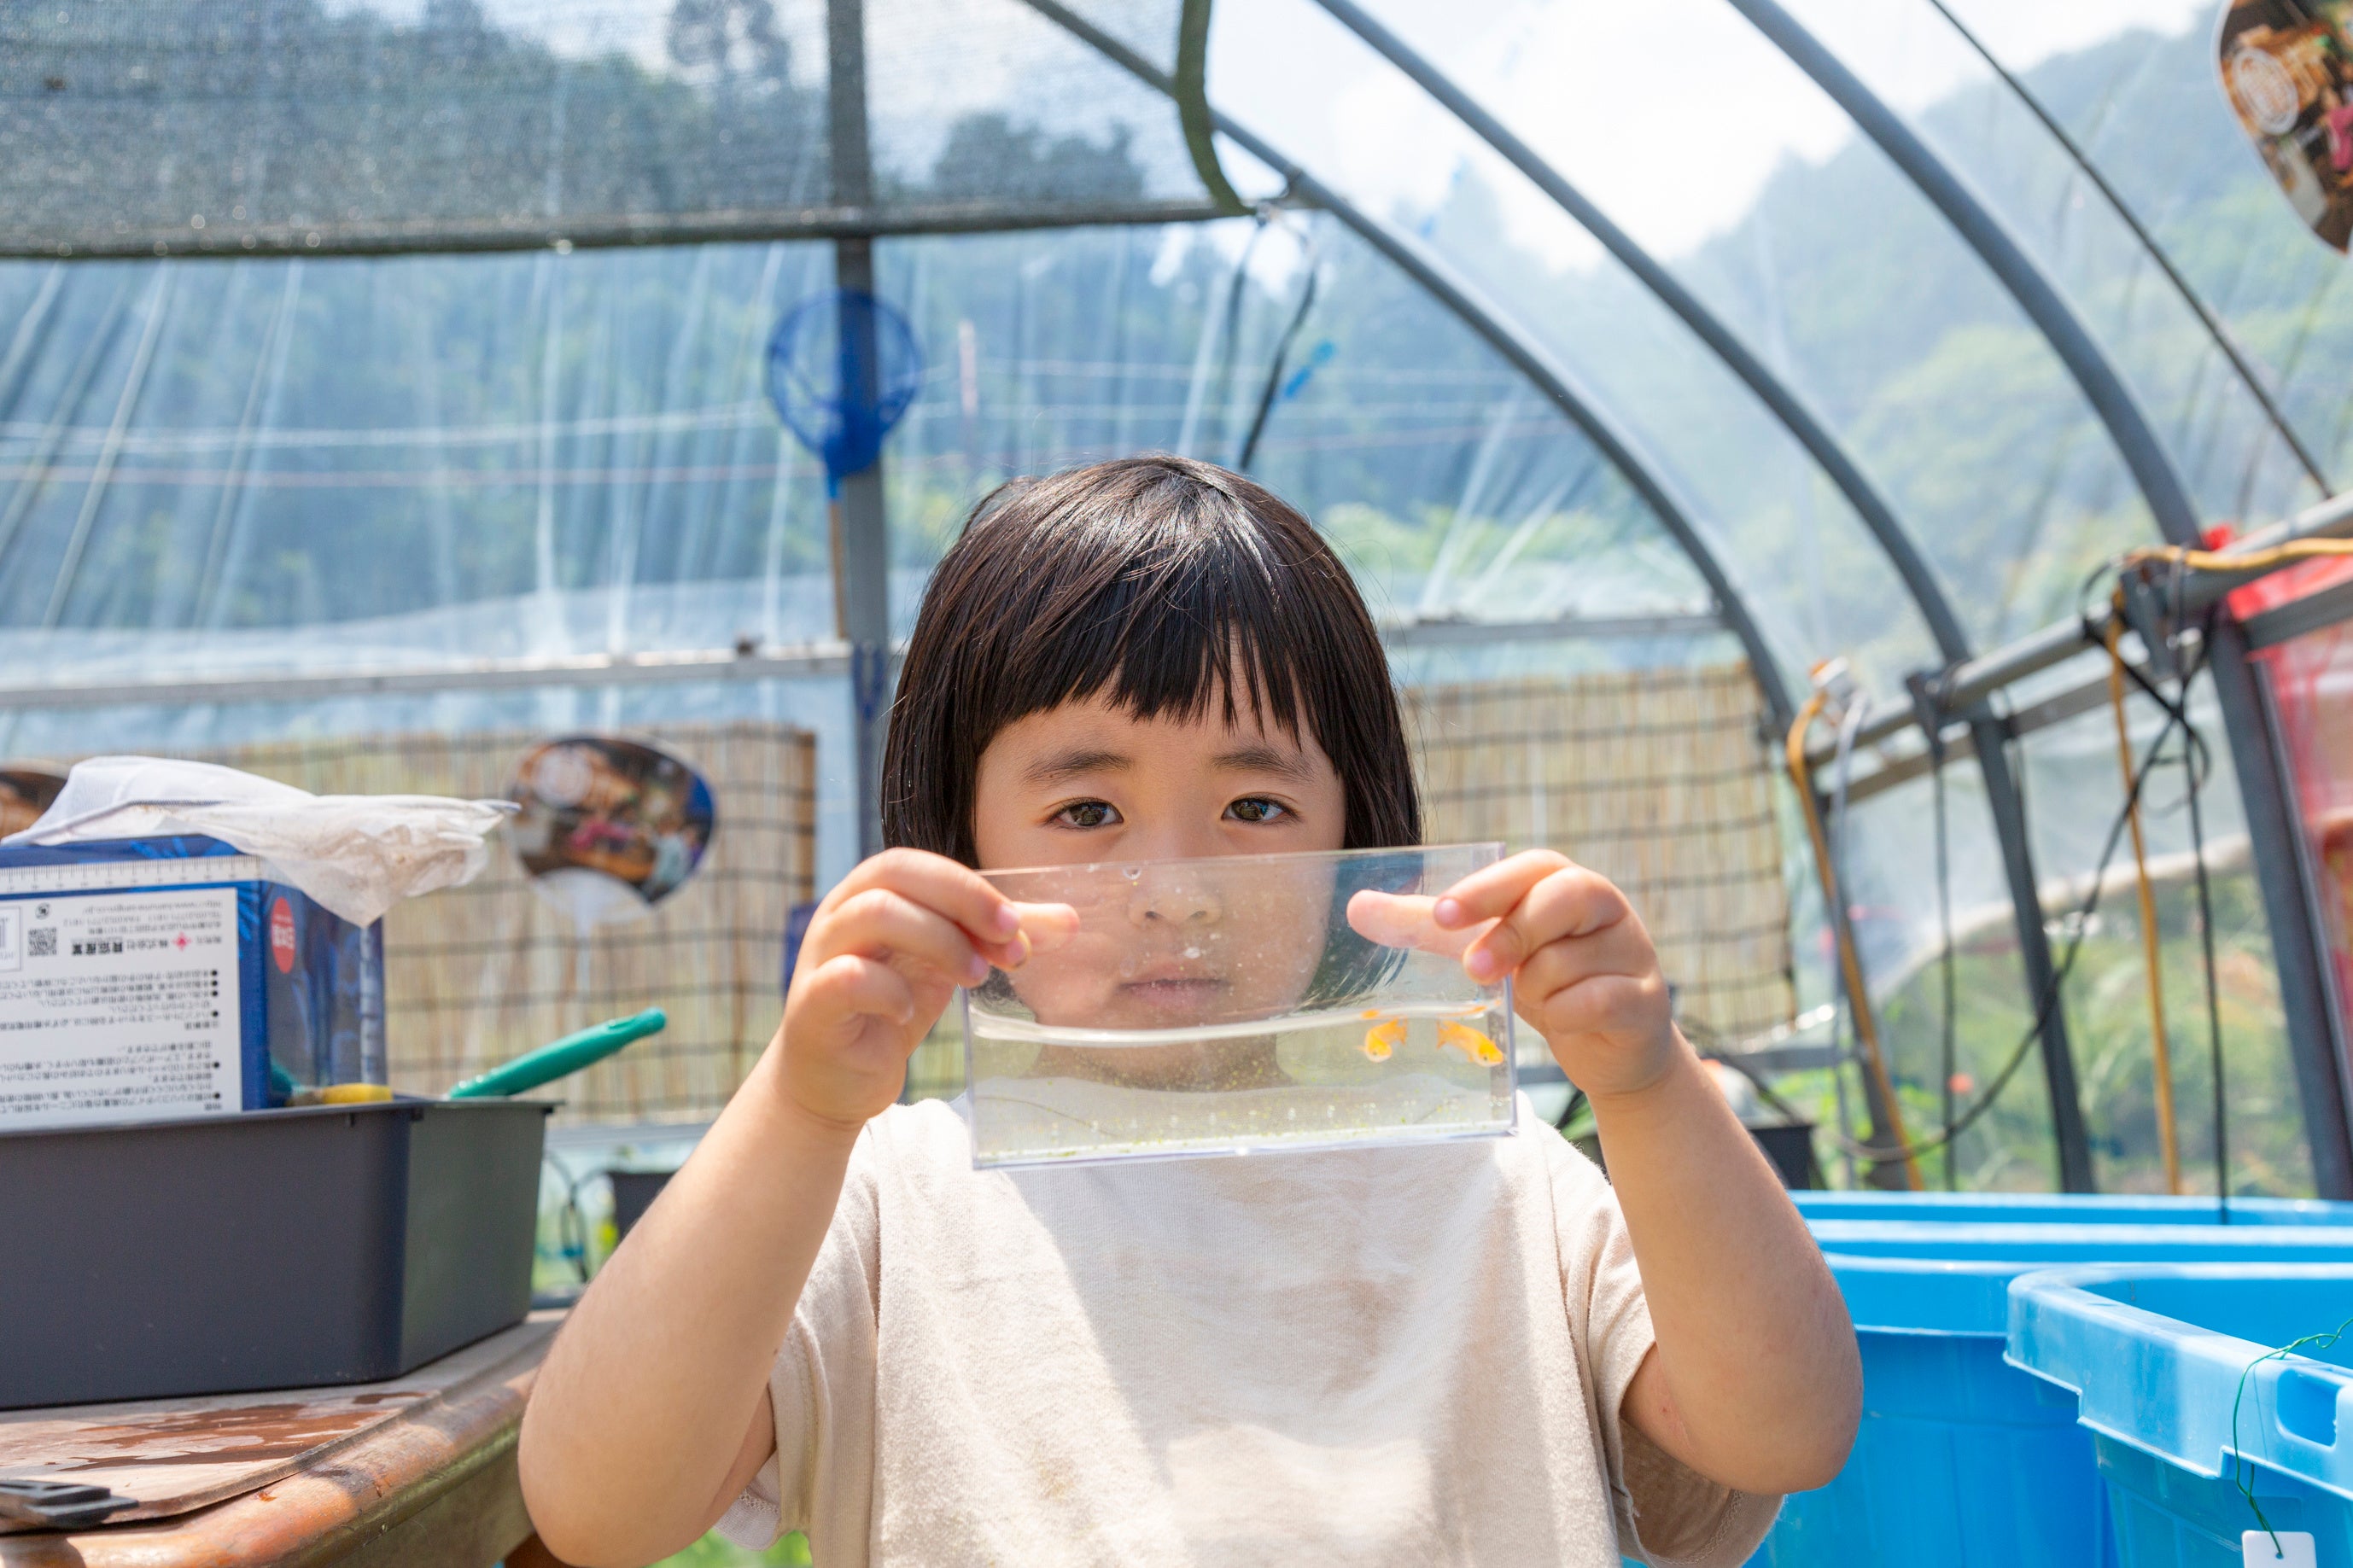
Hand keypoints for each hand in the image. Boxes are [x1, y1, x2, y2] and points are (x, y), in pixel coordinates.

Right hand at [776, 848, 1073, 1133]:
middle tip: (1008, 944)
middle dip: (961, 900)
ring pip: (873, 914)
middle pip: (893, 873)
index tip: (1017, 926)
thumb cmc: (890, 1008)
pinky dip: (891, 991)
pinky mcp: (813, 1004)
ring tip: (974, 978)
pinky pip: (848, 977)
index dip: (971, 887)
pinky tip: (913, 1014)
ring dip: (938, 940)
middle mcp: (840, 914)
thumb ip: (998, 940)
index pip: (919, 864)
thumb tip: (1069, 922)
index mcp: (870, 894)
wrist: (837, 1080)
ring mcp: (821, 956)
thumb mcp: (950, 965)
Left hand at [1347, 850, 1676, 1099]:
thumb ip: (1427, 926)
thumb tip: (1356, 907)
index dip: (1487, 889)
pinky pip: (1597, 1001)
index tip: (1445, 915)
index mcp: (1561, 880)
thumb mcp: (1484, 948)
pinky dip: (1568, 1016)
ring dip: (1538, 992)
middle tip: (1476, 971)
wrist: (1609, 1045)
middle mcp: (1604, 905)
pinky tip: (1567, 1020)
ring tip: (1541, 999)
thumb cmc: (1542, 981)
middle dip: (1510, 938)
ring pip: (1567, 964)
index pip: (1528, 869)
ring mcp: (1632, 949)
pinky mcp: (1648, 999)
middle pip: (1558, 901)